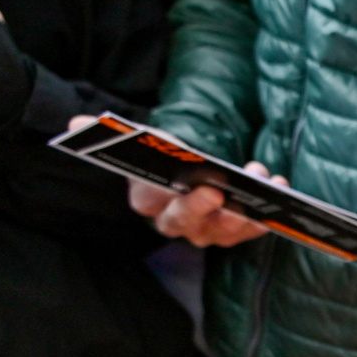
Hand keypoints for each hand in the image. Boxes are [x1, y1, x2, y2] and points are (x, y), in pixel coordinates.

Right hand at [67, 115, 283, 246]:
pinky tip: (280, 189)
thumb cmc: (166, 158)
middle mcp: (174, 222)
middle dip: (198, 209)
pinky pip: (250, 230)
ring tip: (259, 185)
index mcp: (146, 199)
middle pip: (182, 223)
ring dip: (241, 210)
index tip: (171, 178)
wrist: (192, 175)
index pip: (146, 200)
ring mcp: (204, 233)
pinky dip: (266, 213)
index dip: (157, 192)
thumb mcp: (143, 143)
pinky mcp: (233, 234)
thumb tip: (76, 122)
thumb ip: (113, 134)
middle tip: (216, 190)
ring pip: (221, 231)